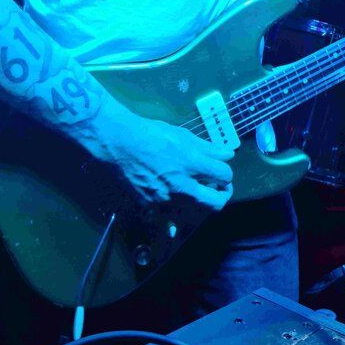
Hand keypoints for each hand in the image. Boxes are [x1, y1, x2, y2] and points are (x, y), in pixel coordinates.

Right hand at [104, 117, 233, 210]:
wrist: (118, 142)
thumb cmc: (150, 134)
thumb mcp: (182, 135)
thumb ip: (207, 148)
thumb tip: (226, 154)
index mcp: (191, 163)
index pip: (224, 175)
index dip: (226, 173)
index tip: (221, 170)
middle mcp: (180, 185)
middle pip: (215, 202)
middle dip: (222, 195)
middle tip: (219, 187)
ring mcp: (166, 198)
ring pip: (195, 210)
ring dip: (201, 201)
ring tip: (197, 188)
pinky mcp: (151, 205)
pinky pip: (172, 211)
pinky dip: (178, 204)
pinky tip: (174, 192)